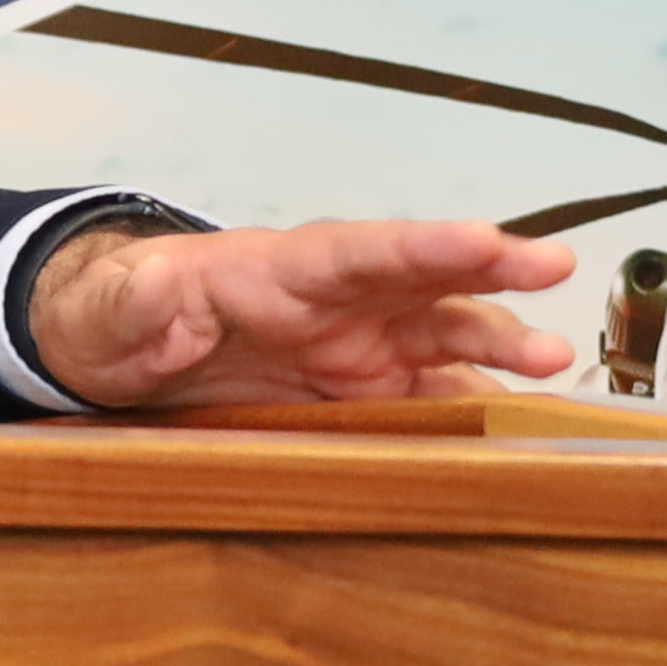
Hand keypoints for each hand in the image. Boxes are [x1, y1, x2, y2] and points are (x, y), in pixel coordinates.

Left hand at [26, 216, 575, 411]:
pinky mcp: (357, 391)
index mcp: (277, 269)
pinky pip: (425, 396)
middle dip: (487, 271)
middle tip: (554, 269)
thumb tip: (151, 283)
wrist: (118, 354)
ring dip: (495, 346)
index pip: (358, 249)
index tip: (479, 238)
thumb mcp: (112, 308)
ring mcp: (353, 346)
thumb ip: (134, 298)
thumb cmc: (119, 316)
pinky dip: (472, 409)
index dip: (421, 245)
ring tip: (553, 361)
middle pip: (420, 277)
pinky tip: (517, 427)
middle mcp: (333, 302)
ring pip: (438, 337)